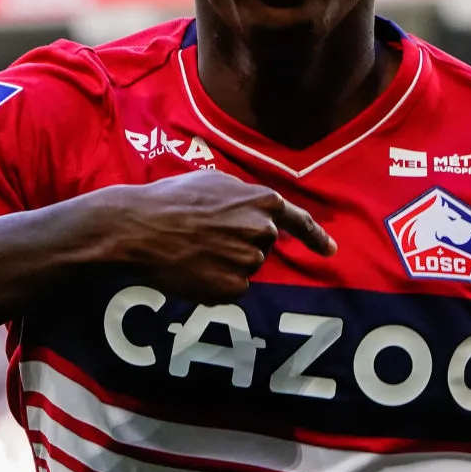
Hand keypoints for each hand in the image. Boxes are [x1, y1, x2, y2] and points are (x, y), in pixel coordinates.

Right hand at [90, 171, 335, 301]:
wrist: (139, 228)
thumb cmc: (171, 200)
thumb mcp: (215, 182)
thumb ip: (245, 199)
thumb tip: (259, 214)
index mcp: (262, 202)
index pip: (299, 221)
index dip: (316, 237)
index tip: (330, 250)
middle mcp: (263, 232)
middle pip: (262, 247)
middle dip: (240, 244)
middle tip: (205, 237)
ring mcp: (249, 261)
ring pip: (245, 269)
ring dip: (225, 264)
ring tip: (193, 250)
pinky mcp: (232, 288)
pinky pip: (231, 289)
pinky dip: (214, 283)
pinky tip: (191, 268)